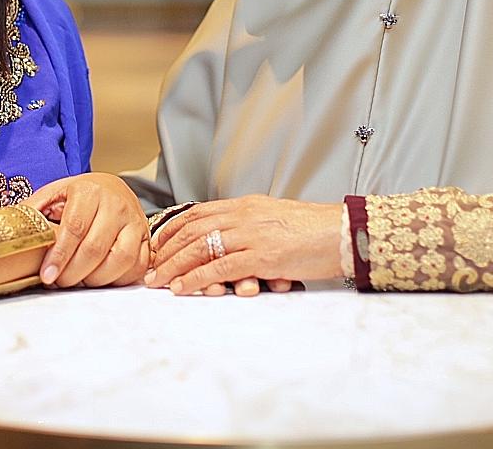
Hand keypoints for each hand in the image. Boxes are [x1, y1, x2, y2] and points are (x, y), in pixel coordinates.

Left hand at [26, 173, 149, 288]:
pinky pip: (137, 267)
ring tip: (78, 280)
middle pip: (96, 248)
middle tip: (58, 282)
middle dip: (73, 273)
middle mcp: (116, 205)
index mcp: (90, 191)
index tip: (47, 275)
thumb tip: (10, 233)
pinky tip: (99, 278)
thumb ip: (33, 212)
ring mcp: (134, 222)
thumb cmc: (80, 195)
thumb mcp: (53, 194)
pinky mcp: (146, 239)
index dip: (59, 256)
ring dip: (96, 279)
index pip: (74, 228)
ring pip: (121, 259)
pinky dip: (117, 280)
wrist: (111, 189)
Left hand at [148, 195, 341, 294]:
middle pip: (192, 230)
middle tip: (149, 268)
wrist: (343, 231)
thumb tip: (231, 238)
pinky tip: (182, 288)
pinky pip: (220, 269)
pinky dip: (196, 279)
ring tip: (157, 282)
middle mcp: (243, 216)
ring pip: (200, 249)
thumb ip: (251, 225)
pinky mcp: (262, 257)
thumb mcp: (275, 218)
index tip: (157, 244)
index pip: (198, 212)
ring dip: (174, 267)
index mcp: (246, 205)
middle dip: (166, 250)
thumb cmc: (313, 229)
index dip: (173, 228)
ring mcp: (251, 236)